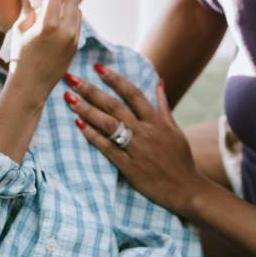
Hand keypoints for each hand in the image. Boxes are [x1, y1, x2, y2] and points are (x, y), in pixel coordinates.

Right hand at [13, 0, 80, 94]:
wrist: (31, 86)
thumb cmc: (20, 57)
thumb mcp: (20, 30)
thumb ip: (27, 7)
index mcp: (49, 25)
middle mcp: (66, 31)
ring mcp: (74, 39)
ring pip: (77, 9)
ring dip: (66, 2)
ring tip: (52, 4)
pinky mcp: (76, 46)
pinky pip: (77, 23)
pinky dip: (69, 15)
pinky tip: (57, 18)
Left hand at [64, 65, 207, 216]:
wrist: (186, 189)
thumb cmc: (180, 160)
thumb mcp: (175, 130)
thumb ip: (163, 106)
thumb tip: (159, 82)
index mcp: (156, 121)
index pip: (133, 94)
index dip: (115, 79)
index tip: (97, 67)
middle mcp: (145, 131)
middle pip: (115, 106)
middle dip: (92, 90)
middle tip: (71, 78)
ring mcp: (136, 149)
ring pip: (108, 124)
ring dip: (87, 110)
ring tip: (69, 98)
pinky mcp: (129, 167)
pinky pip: (107, 148)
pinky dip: (93, 136)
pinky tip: (78, 125)